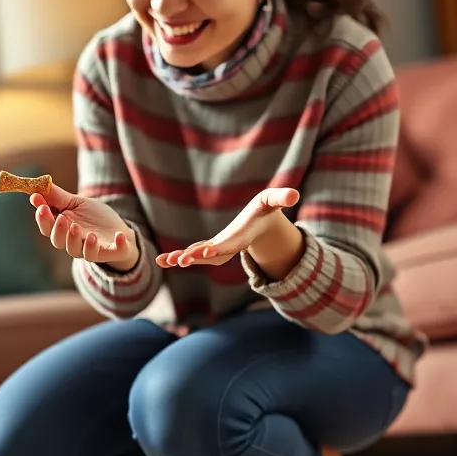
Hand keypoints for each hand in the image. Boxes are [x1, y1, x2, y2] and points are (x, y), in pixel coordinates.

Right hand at [30, 183, 138, 271]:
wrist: (116, 229)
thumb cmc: (93, 216)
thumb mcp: (76, 203)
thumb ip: (57, 197)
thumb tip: (35, 190)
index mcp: (62, 229)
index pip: (47, 227)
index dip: (42, 218)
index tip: (41, 206)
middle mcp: (72, 242)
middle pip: (58, 242)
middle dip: (58, 231)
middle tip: (61, 218)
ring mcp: (90, 249)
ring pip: (77, 251)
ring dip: (76, 240)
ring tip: (78, 228)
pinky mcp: (111, 252)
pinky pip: (112, 253)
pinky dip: (117, 245)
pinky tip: (119, 236)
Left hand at [157, 188, 299, 267]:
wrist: (262, 224)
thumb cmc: (266, 209)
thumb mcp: (273, 200)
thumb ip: (281, 197)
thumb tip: (294, 194)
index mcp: (242, 236)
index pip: (230, 244)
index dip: (220, 247)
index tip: (208, 252)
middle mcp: (228, 246)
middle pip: (211, 254)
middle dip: (197, 257)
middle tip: (180, 260)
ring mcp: (218, 248)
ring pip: (198, 256)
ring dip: (182, 258)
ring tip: (164, 261)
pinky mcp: (210, 248)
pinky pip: (192, 253)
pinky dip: (178, 257)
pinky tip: (162, 260)